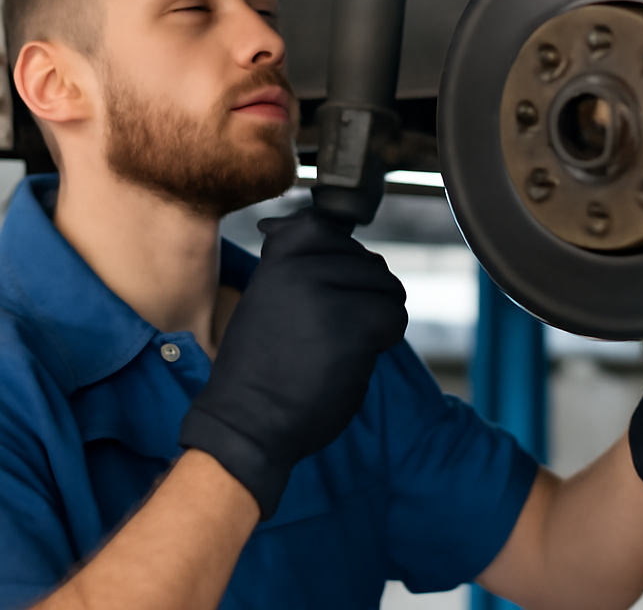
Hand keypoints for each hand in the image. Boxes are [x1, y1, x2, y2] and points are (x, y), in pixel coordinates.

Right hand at [179, 207, 407, 517]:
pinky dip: (385, 339)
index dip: (340, 262)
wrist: (246, 422)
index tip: (321, 297)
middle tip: (330, 332)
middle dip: (364, 296)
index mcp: (277, 258)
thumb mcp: (263, 297)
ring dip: (376, 317)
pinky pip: (393, 316)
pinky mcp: (353, 324)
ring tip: (342, 344)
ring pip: (386, 287)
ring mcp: (326, 294)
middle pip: (367, 261)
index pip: (327, 227)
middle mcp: (300, 267)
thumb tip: (293, 223)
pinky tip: (356, 357)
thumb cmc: (260, 367)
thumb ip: (287, 261)